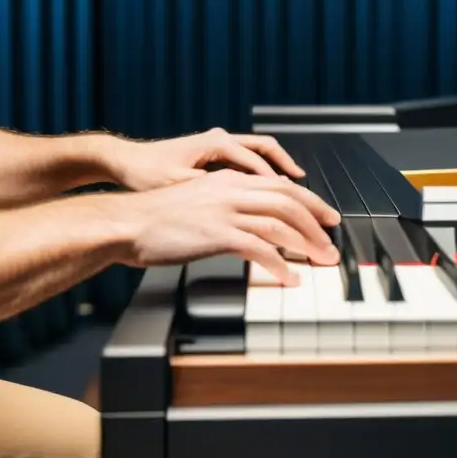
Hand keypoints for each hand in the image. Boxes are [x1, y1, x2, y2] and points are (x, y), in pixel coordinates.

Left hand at [103, 127, 305, 190]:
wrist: (123, 162)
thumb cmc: (145, 173)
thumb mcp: (179, 187)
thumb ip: (215, 193)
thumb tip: (245, 202)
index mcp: (218, 144)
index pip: (260, 165)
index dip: (279, 188)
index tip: (294, 208)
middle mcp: (223, 139)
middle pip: (269, 151)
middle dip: (291, 172)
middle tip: (310, 195)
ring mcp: (220, 144)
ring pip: (261, 153)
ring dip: (280, 170)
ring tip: (298, 190)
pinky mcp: (215, 154)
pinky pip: (249, 159)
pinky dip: (264, 172)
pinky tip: (270, 190)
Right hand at [109, 168, 340, 284]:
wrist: (125, 223)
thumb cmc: (156, 218)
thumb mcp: (199, 201)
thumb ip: (228, 206)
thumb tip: (253, 223)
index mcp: (229, 180)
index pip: (282, 187)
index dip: (309, 202)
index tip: (325, 218)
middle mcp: (231, 190)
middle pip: (289, 201)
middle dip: (317, 223)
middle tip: (331, 243)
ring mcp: (224, 211)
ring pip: (280, 223)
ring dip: (306, 244)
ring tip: (320, 261)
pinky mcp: (216, 234)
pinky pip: (258, 248)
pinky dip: (279, 264)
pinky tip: (289, 277)